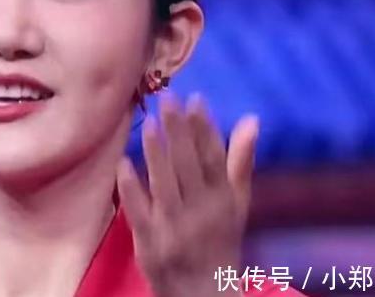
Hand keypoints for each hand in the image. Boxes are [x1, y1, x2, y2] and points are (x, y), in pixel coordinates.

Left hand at [116, 93, 258, 296]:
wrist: (204, 296)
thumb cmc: (220, 243)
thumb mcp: (237, 205)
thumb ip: (241, 161)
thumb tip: (252, 119)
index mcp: (224, 202)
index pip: (215, 160)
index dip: (206, 129)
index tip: (195, 99)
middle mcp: (202, 215)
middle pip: (189, 167)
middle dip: (179, 131)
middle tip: (168, 98)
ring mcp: (174, 231)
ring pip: (165, 186)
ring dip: (157, 154)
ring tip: (151, 123)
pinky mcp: (150, 246)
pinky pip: (139, 214)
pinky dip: (131, 189)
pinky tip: (123, 163)